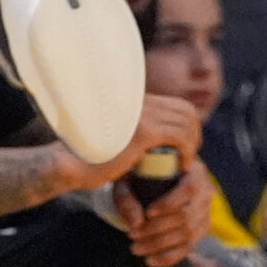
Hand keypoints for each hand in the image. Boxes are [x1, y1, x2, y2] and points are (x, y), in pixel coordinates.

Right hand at [51, 92, 202, 190]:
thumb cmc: (91, 155)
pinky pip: (180, 136)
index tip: (185, 147)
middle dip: (195, 133)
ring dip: (192, 142)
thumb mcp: (116, 137)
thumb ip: (131, 132)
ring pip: (186, 121)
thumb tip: (148, 134)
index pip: (176, 104)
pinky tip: (182, 166)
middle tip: (188, 155)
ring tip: (185, 162)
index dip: (188, 125)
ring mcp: (141, 114)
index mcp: (135, 100)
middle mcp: (140, 102)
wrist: (72, 162)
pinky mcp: (143, 132)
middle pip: (186, 109)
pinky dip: (188, 151)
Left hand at [114, 158, 213, 266]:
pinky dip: (168, 257)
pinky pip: (188, 248)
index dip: (170, 204)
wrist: (153, 179)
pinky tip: (150, 260)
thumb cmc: (139, 176)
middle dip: (157, 230)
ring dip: (159, 246)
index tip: (148, 213)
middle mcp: (205, 192)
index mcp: (194, 171)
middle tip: (133, 235)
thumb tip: (137, 223)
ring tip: (136, 248)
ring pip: (187, 236)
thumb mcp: (128, 179)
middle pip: (186, 217)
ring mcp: (206, 214)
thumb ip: (127, 197)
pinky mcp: (201, 231)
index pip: (188, 190)